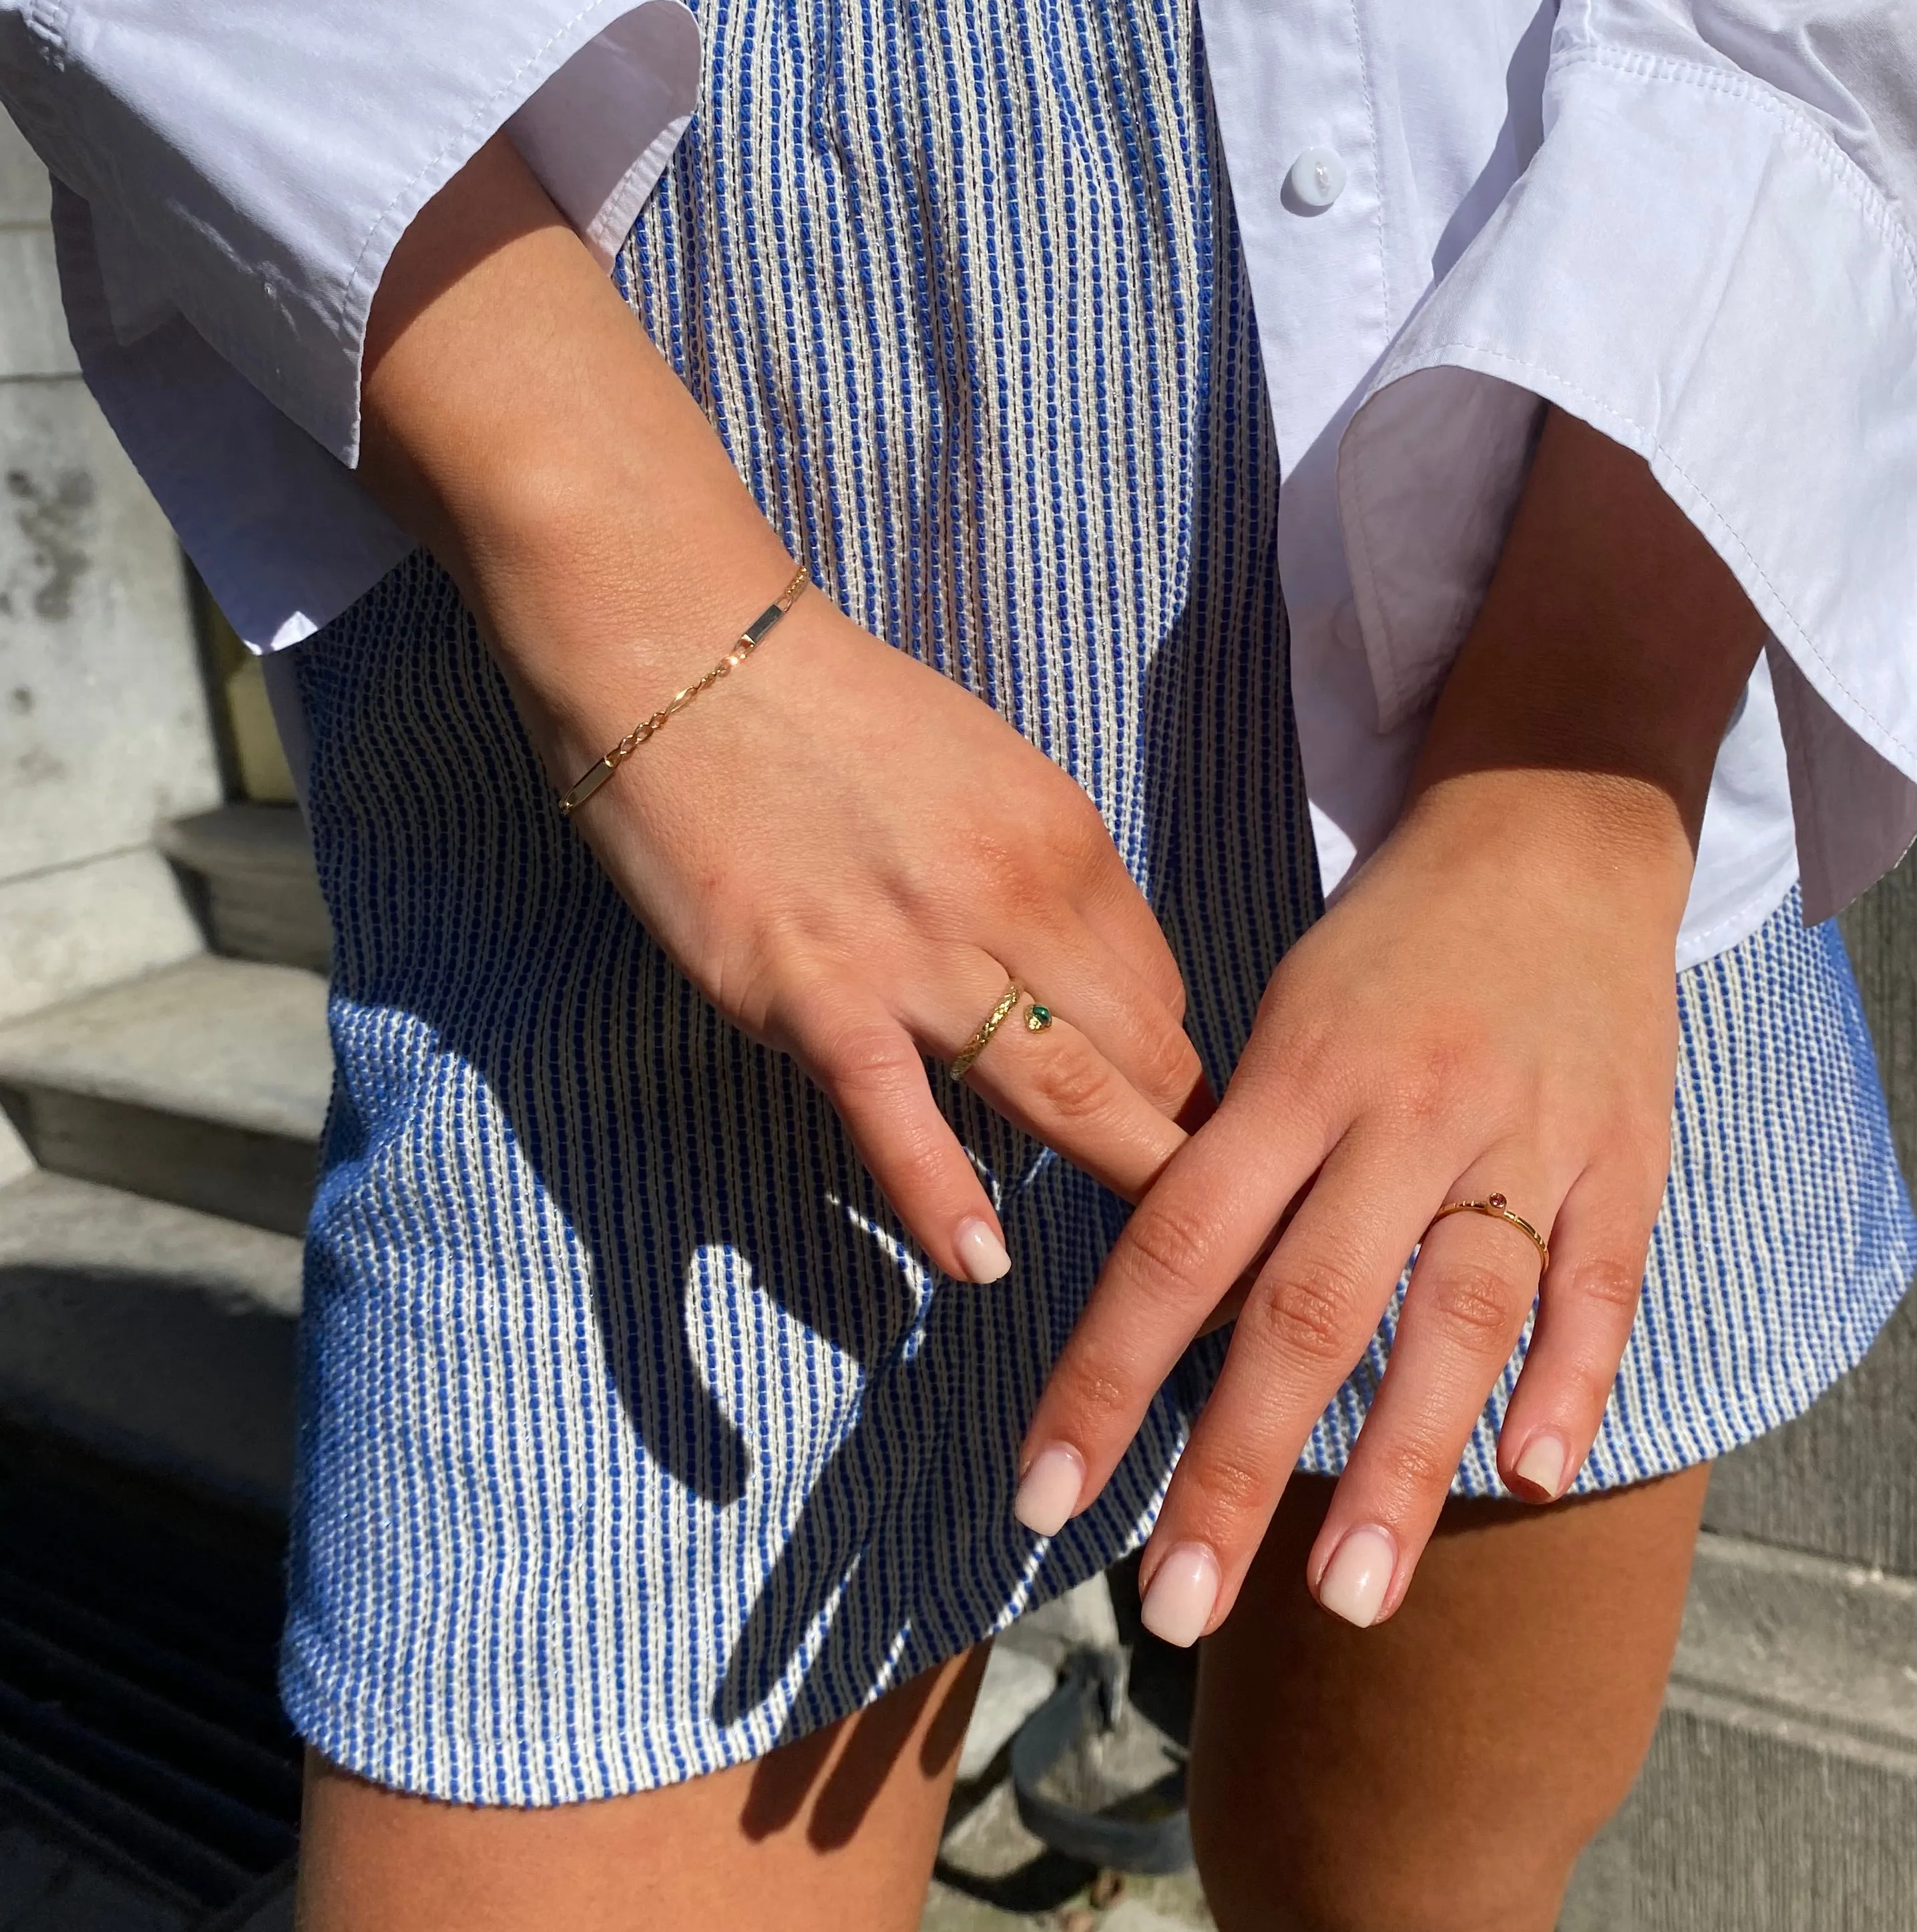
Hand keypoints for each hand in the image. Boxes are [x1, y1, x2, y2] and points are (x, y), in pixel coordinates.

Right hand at [357, 134, 1206, 1281]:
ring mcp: (921, 955)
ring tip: (1161, 1283)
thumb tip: (1075, 979)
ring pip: (1070, 1096)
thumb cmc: (826, 709)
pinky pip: (898, 1117)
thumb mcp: (979, 776)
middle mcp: (1021, 901)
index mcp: (1069, 841)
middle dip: (1189, 1153)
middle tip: (1215, 1247)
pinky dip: (943, 1200)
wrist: (686, 648)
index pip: (1164, 994)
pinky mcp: (816, 994)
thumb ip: (1036, 880)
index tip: (1182, 1140)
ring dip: (1125, 1184)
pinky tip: (982, 1263)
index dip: (1177, 1077)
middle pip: (1148, 1057)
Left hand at [1010, 412, 1766, 1633]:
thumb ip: (1236, 1167)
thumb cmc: (1389, 946)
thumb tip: (1171, 1324)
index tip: (1041, 1496)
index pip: (1173, 1247)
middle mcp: (1403, 1114)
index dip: (1103, 1377)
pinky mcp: (1626, 1156)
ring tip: (1347, 1599)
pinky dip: (1571, 1383)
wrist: (1553, 819)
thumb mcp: (1285, 1022)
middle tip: (1172, 1608)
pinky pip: (1599, 1286)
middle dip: (1235, 1472)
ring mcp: (1524, 1138)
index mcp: (1294, 1076)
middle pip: (1306, 1311)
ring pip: (1456, 1320)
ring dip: (1400, 1469)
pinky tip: (1530, 1478)